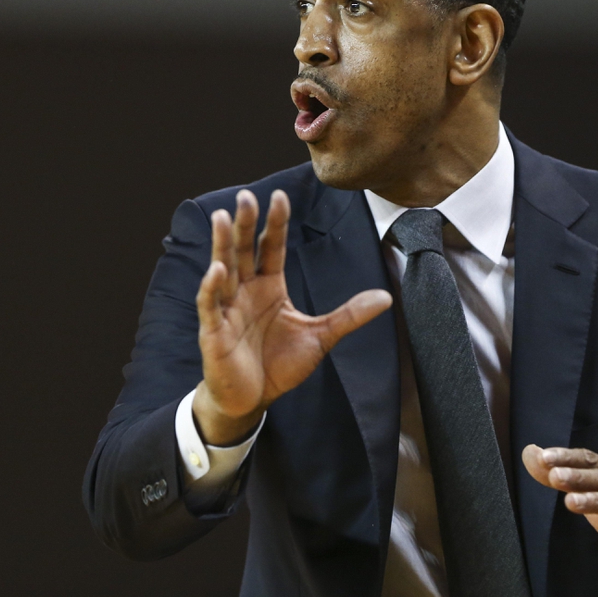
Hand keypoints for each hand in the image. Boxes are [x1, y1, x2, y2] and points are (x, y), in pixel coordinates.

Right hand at [193, 189, 391, 444]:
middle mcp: (246, 291)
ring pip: (223, 270)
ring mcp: (228, 309)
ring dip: (221, 244)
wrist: (253, 400)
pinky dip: (212, 288)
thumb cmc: (278, 366)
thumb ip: (349, 315)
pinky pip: (211, 305)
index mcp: (269, 286)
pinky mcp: (215, 332)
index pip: (272, 247)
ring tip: (221, 217)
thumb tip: (386, 297)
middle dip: (246, 223)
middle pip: (245, 250)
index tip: (280, 196)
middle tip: (247, 195)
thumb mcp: (320, 336)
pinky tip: (217, 270)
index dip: (275, 223)